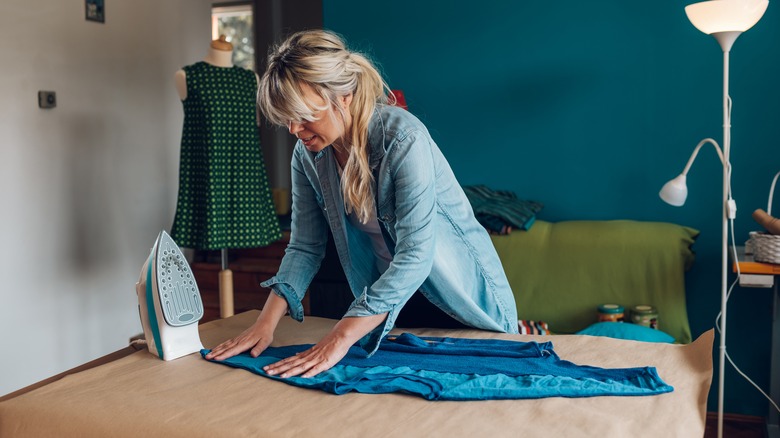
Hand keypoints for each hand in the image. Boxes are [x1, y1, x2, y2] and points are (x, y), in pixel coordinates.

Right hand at [205, 319, 273, 360]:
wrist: (264, 324)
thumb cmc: (265, 334)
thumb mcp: (265, 342)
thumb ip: (259, 349)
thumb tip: (253, 355)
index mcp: (245, 343)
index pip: (233, 350)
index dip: (224, 355)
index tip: (217, 358)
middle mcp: (239, 341)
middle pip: (225, 348)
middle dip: (215, 353)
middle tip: (207, 357)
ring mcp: (237, 339)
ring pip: (224, 345)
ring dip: (215, 350)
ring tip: (207, 354)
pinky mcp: (237, 338)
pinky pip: (226, 343)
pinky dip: (219, 346)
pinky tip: (215, 349)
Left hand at [263, 313, 387, 377]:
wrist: (340, 337)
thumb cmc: (328, 345)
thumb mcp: (314, 350)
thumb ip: (304, 355)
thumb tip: (294, 356)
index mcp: (305, 355)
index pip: (288, 361)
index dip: (277, 365)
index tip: (266, 368)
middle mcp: (308, 358)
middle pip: (291, 364)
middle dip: (278, 368)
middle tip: (266, 371)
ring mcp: (316, 360)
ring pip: (300, 367)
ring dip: (290, 372)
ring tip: (279, 376)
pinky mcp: (325, 363)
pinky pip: (315, 369)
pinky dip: (308, 373)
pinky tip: (301, 377)